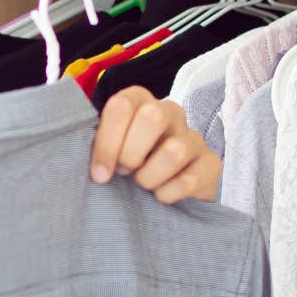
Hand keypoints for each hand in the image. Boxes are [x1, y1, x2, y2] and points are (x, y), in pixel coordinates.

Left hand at [89, 86, 221, 204]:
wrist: (170, 187)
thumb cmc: (131, 163)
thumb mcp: (111, 149)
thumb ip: (96, 144)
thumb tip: (85, 163)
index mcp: (139, 101)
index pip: (121, 105)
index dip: (107, 142)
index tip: (100, 173)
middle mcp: (169, 112)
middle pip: (152, 117)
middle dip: (131, 154)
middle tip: (125, 173)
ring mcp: (193, 137)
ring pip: (173, 151)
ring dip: (150, 178)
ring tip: (144, 184)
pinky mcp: (211, 164)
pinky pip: (189, 180)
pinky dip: (168, 194)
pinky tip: (162, 194)